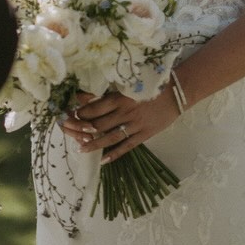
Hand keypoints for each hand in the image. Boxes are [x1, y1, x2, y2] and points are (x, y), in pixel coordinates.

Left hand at [59, 87, 180, 163]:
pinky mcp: (144, 135)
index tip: (72, 114)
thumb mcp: (130, 83)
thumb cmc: (151, 84)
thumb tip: (87, 94)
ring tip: (81, 149)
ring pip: (110, 137)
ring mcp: (135, 125)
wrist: (176, 92)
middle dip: (81, 129)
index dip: (82, 113)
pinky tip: (103, 160)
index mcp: (121, 97)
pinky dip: (114, 154)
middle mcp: (126, 112)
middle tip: (68, 132)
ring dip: (94, 144)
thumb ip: (111, 90)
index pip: (96, 108)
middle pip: (99, 124)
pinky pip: (126, 146)